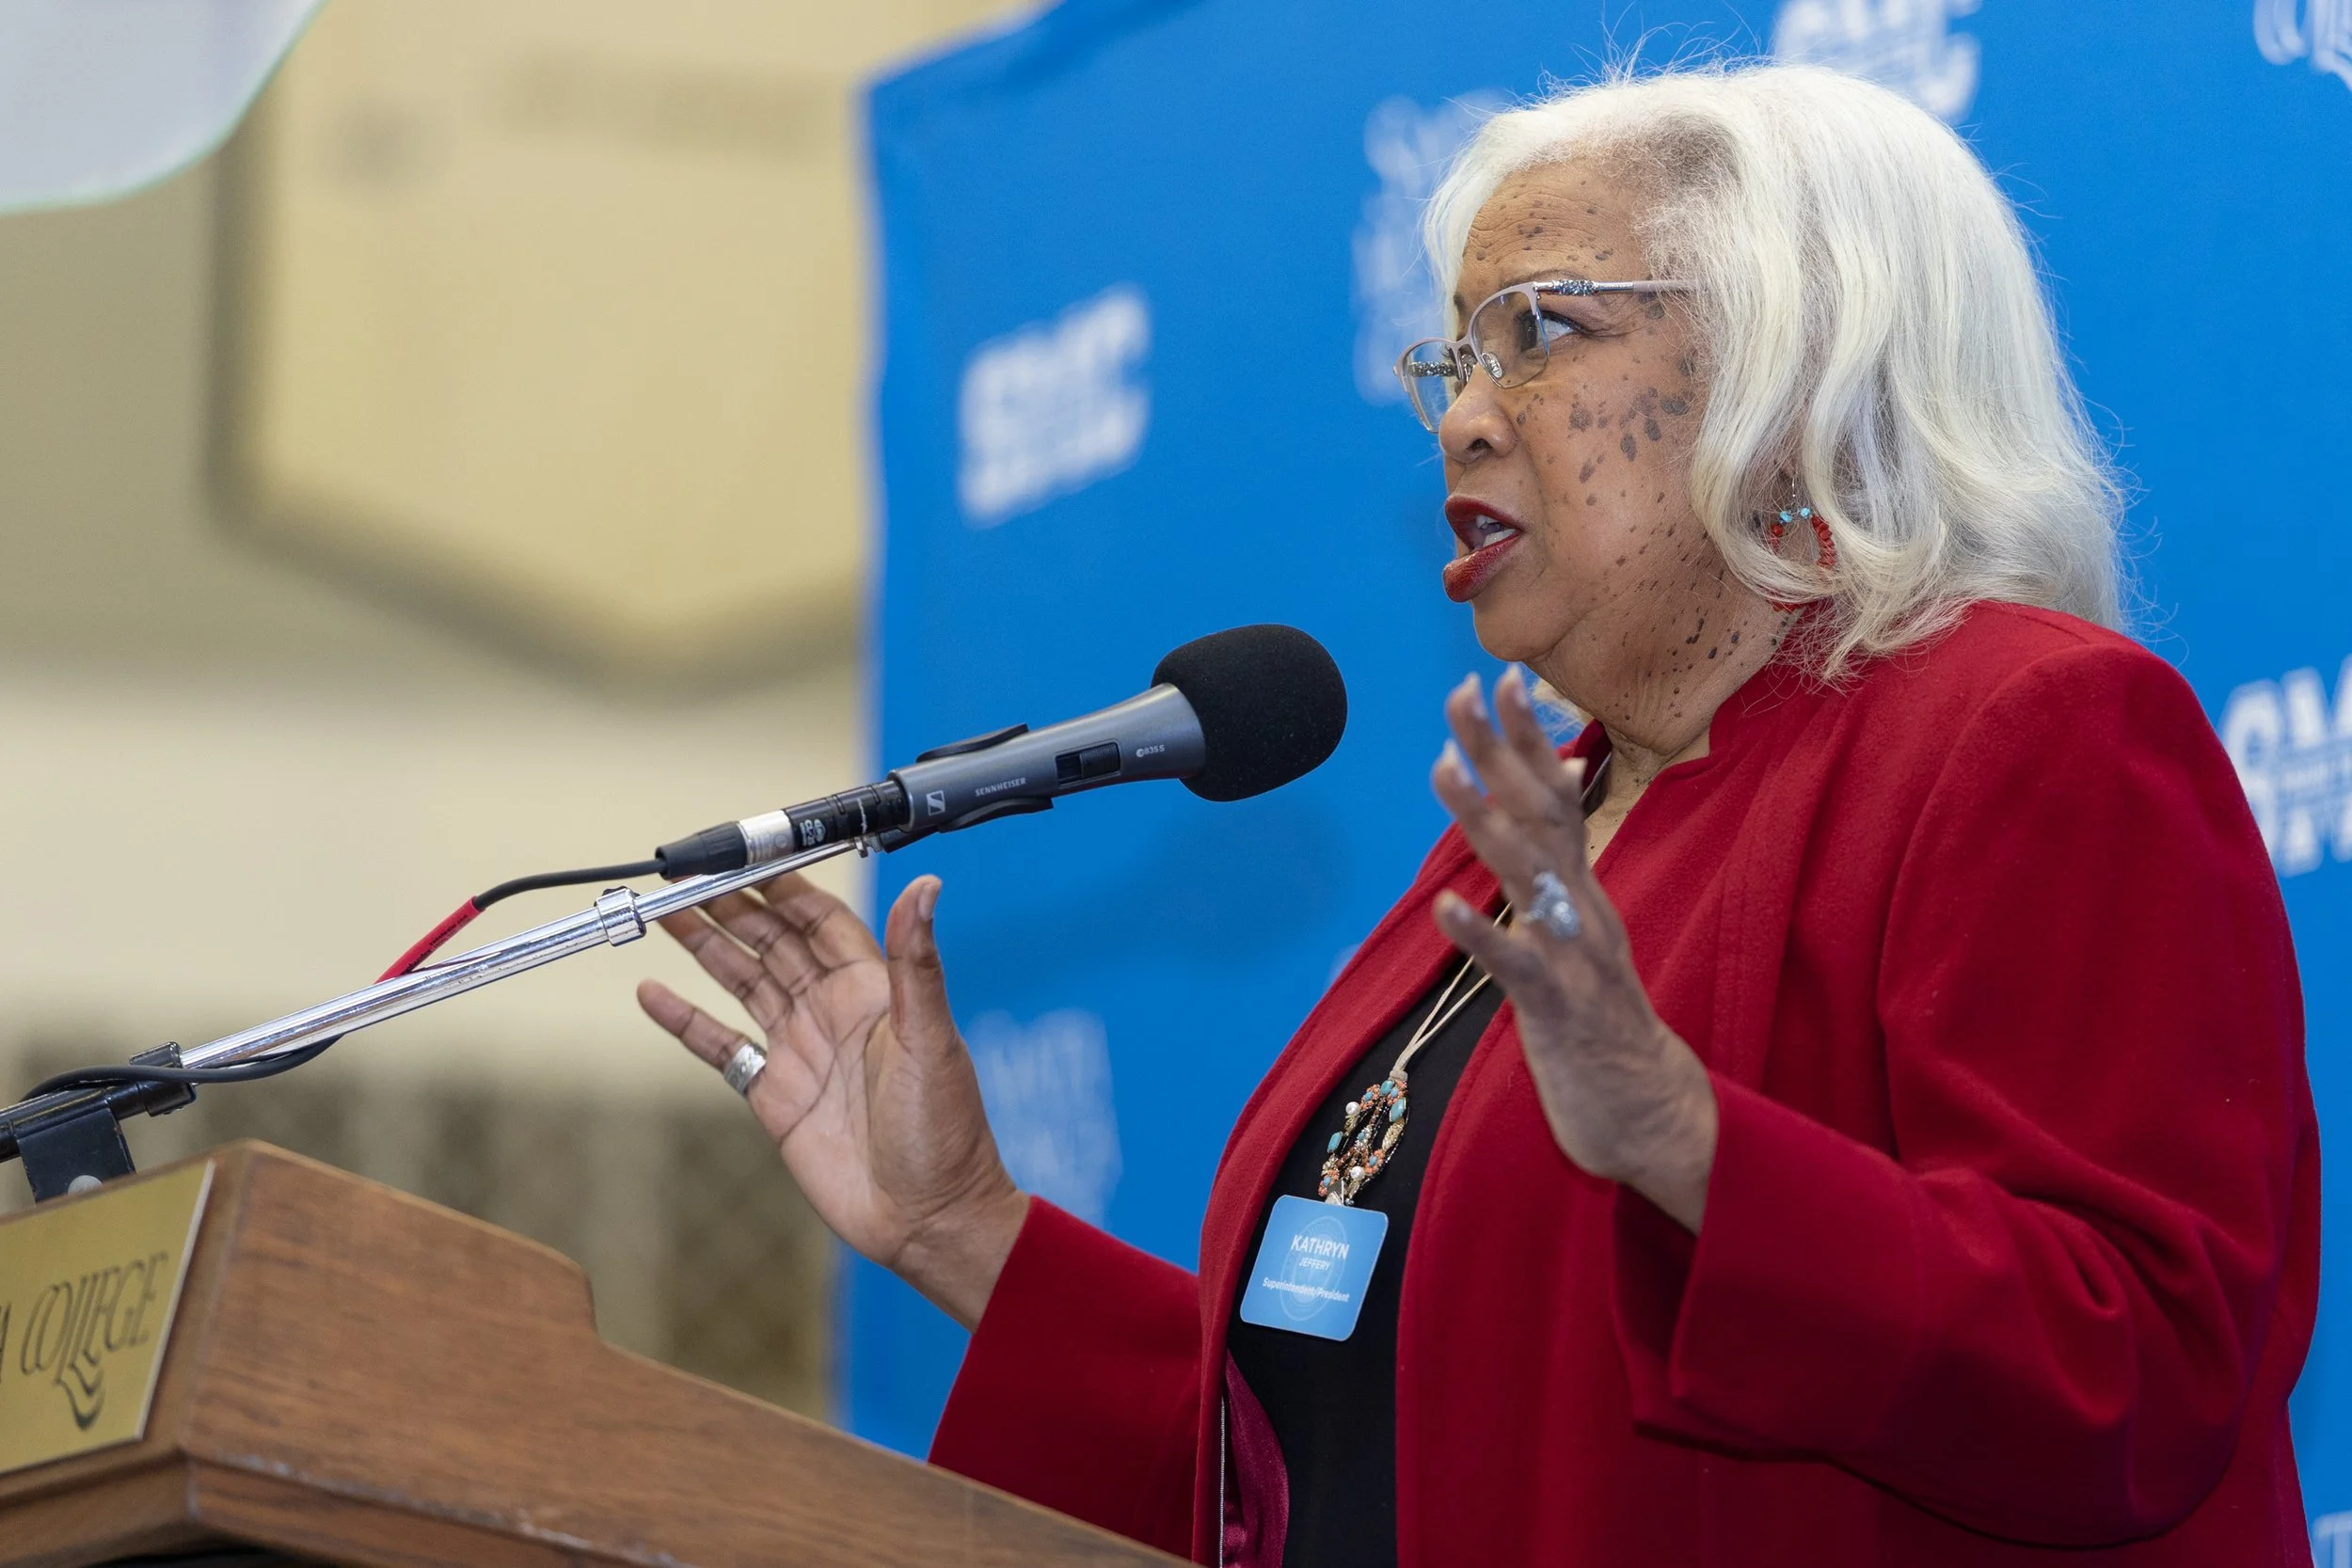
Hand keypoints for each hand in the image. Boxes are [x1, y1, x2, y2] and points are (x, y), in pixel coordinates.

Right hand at [636, 873, 1026, 1328]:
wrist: (926, 1217)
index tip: (746, 856)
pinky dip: (686, 1021)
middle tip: (687, 878)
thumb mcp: (930, 1039)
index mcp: (873, 990)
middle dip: (733, 908)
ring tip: (664, 915)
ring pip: (745, 983)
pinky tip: (653, 995)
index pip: (820, 920)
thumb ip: (917, 964)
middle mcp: (833, 1012)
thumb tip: (928, 887)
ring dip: (707, 949)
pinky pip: (722, 1046)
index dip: (784, 887)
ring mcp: (801, 1051)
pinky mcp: (775, 1094)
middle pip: (774, 943)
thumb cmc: (946, 1131)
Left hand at [1428, 670, 1718, 1230]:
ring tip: (1442, 770)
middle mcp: (1583, 909)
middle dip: (1502, 751)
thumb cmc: (1603, 1021)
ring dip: (1482, 821)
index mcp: (1583, 891)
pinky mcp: (1559, 1010)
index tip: (1499, 677)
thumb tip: (1563, 783)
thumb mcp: (1585, 930)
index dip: (1528, 738)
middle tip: (1463, 691)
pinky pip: (1517, 967)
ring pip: (1527, 877)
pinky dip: (1481, 934)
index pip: (1556, 797)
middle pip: (1542, 815)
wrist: (1650, 1113)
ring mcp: (1574, 956)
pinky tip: (1444, 906)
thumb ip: (1567, 863)